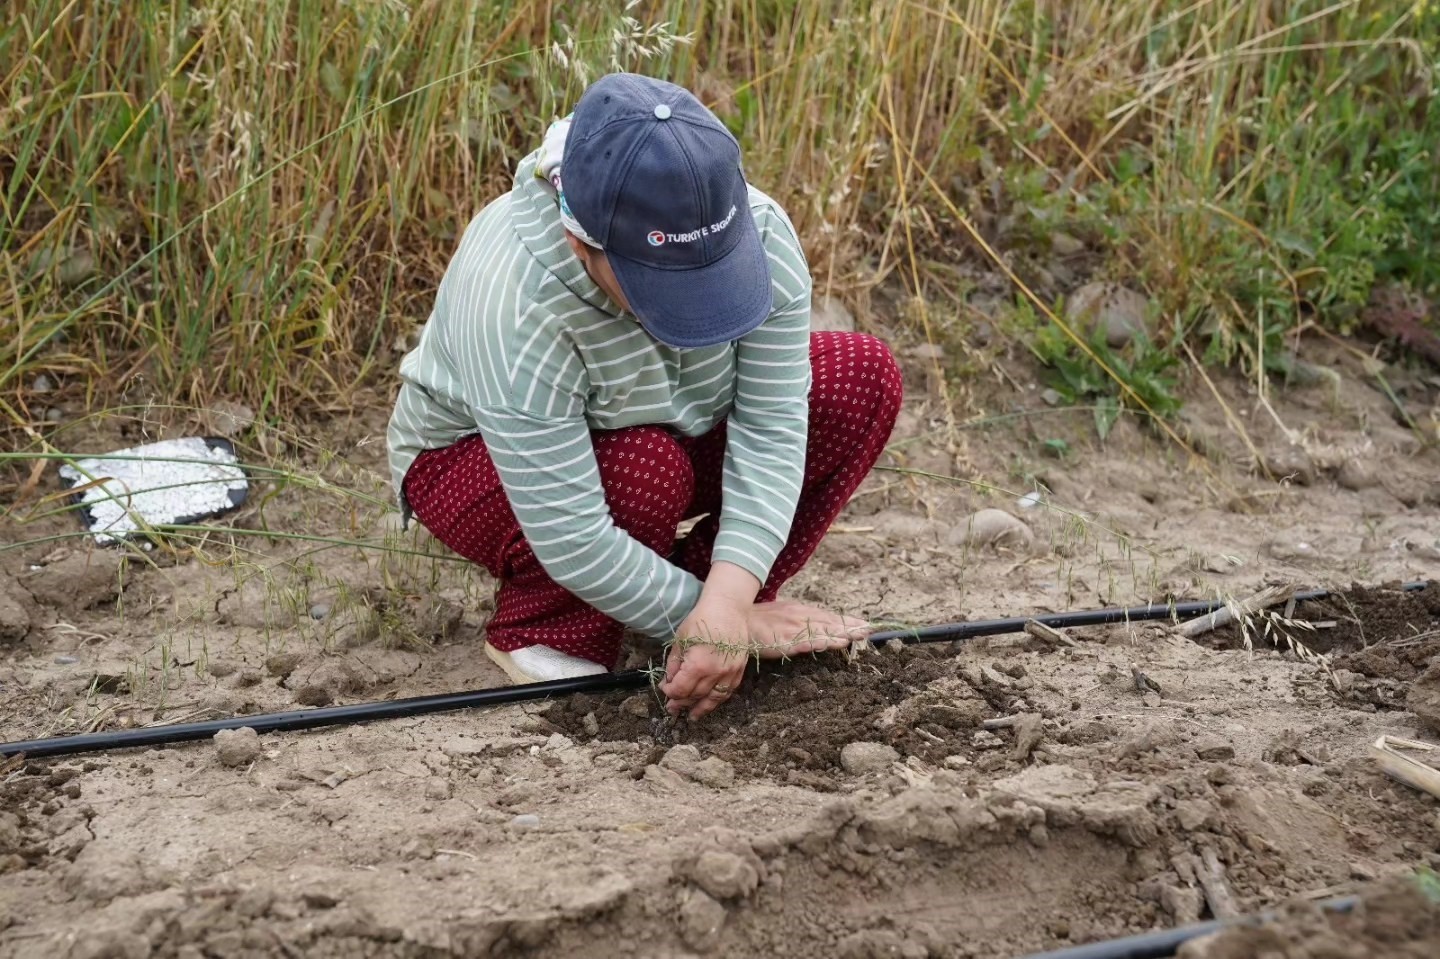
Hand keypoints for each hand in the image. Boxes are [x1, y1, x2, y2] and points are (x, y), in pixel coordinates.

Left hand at [660, 593, 750, 719]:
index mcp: (699, 665)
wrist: (728, 607)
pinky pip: (728, 691)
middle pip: (696, 696)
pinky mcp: (739, 669)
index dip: (670, 692)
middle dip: (681, 703)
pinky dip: (718, 699)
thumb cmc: (702, 619)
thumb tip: (669, 681)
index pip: (681, 689)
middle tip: (672, 708)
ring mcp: (730, 672)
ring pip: (714, 698)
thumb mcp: (681, 640)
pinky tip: (710, 703)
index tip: (664, 689)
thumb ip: (674, 664)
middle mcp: (716, 673)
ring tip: (691, 716)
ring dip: (701, 708)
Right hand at [747, 599, 870, 657]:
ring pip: (823, 631)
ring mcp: (794, 628)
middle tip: (871, 629)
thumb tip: (813, 625)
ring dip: (842, 632)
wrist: (735, 620)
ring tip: (860, 634)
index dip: (847, 621)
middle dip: (851, 626)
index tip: (865, 624)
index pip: (828, 617)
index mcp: (800, 612)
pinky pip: (807, 642)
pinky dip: (823, 641)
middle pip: (830, 623)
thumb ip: (798, 620)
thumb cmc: (758, 620)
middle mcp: (800, 617)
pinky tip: (836, 643)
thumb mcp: (782, 615)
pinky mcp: (785, 640)